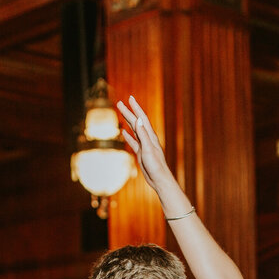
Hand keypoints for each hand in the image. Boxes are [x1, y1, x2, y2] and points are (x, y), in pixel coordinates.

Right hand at [116, 96, 189, 213]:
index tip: (130, 98)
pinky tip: (124, 132)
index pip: (141, 118)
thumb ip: (143, 135)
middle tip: (120, 103)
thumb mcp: (148, 149)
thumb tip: (138, 120)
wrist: (159, 179)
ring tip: (122, 113)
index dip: (136, 108)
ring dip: (128, 121)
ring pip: (134, 130)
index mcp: (150, 136)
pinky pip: (133, 141)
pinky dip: (128, 135)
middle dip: (128, 112)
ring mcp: (144, 145)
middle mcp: (147, 138)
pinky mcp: (141, 153)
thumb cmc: (155, 165)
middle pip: (136, 122)